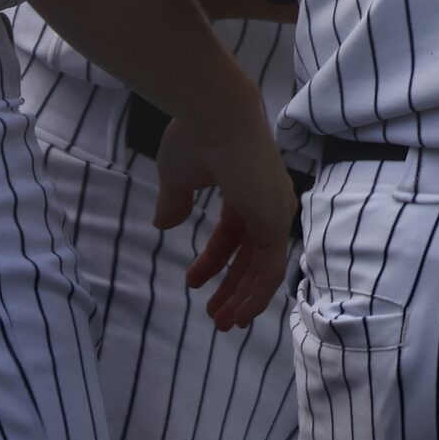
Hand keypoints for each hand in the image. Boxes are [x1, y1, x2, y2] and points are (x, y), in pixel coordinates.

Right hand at [153, 111, 297, 329]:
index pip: (233, 234)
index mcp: (245, 188)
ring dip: (243, 298)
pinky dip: (257, 295)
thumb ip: (174, 202)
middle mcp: (266, 201)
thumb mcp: (176, 178)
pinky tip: (239, 313)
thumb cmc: (194, 139)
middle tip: (215, 315)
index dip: (213, 260)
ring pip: (263, 268)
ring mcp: (274, 211)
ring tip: (222, 323)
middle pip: (251, 256)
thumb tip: (163, 223)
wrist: (215, 116)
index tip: (192, 282)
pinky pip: (270, 270)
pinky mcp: (275, 221)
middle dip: (233, 287)